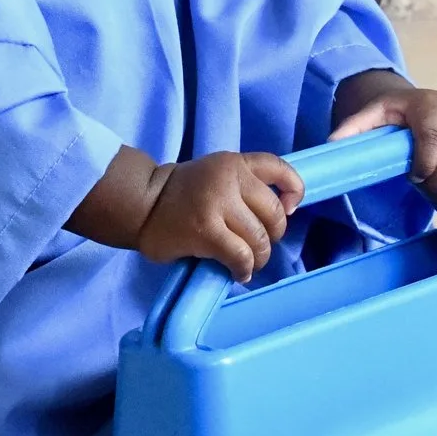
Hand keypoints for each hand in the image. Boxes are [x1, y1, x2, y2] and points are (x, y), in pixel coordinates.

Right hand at [135, 152, 301, 282]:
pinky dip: (243, 269)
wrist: (142, 204)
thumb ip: (244, 184)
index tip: (290, 209)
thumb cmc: (181, 194)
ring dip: (258, 258)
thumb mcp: (215, 174)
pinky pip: (241, 256)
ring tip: (247, 264)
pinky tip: (237, 272)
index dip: (294, 190)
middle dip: (273, 236)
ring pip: (259, 239)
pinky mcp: (206, 231)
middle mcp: (229, 179)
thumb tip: (280, 215)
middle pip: (273, 213)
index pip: (278, 169)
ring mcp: (217, 204)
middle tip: (258, 246)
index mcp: (234, 163)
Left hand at [329, 70, 436, 204]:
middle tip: (422, 189)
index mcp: (430, 107)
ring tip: (434, 192)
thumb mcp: (374, 113)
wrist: (425, 103)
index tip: (413, 177)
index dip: (425, 162)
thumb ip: (354, 127)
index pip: (434, 137)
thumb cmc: (397, 112)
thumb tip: (332, 144)